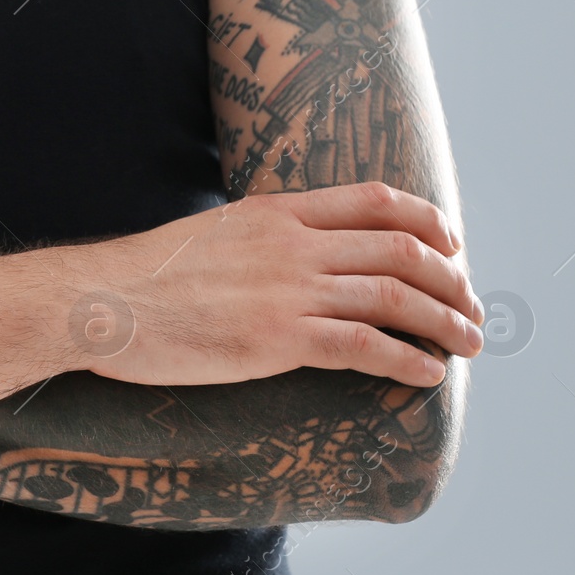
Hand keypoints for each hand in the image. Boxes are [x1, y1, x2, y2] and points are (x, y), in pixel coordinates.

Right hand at [71, 182, 483, 388]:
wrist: (102, 301)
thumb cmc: (142, 276)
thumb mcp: (208, 234)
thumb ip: (256, 240)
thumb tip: (282, 255)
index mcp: (275, 211)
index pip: (375, 201)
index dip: (427, 221)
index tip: (451, 243)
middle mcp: (292, 244)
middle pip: (400, 248)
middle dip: (450, 278)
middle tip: (472, 305)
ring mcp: (288, 290)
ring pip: (394, 296)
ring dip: (444, 320)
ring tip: (470, 341)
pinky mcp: (278, 339)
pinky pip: (364, 346)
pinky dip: (408, 358)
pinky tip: (429, 374)